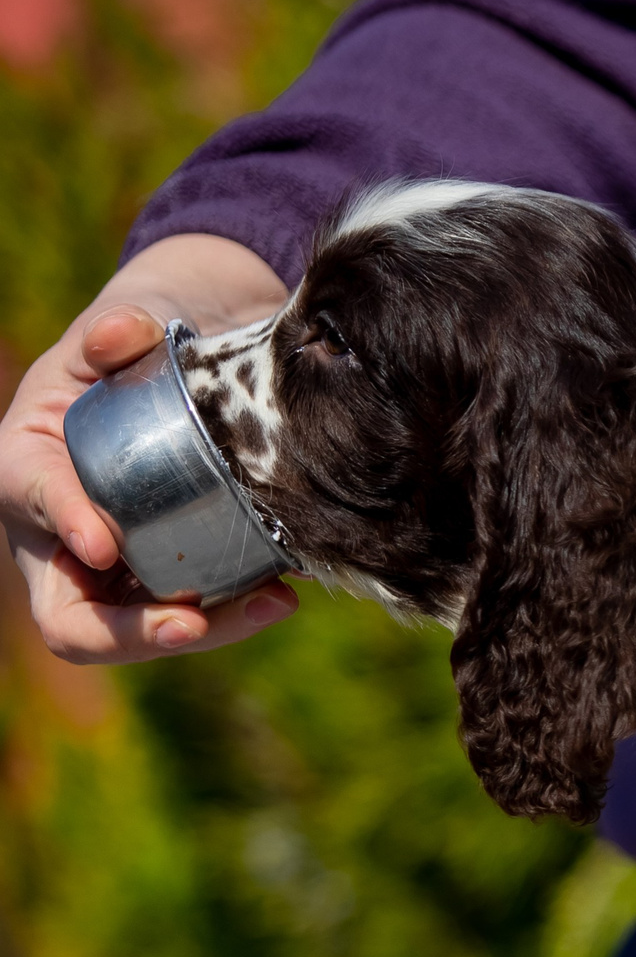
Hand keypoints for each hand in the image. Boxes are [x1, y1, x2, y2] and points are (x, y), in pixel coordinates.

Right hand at [3, 234, 299, 662]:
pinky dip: (239, 613)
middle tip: (192, 622)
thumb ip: (117, 329)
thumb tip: (123, 333)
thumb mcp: (125, 324)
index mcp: (29, 467)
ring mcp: (117, 571)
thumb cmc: (143, 347)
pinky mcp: (172, 579)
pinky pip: (199, 617)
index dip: (64, 523)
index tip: (104, 543)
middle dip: (131, 631)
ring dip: (207, 629)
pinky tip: (285, 591)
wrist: (194, 364)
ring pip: (141, 632)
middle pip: (73, 618)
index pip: (34, 501)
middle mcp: (61, 536)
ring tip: (272, 601)